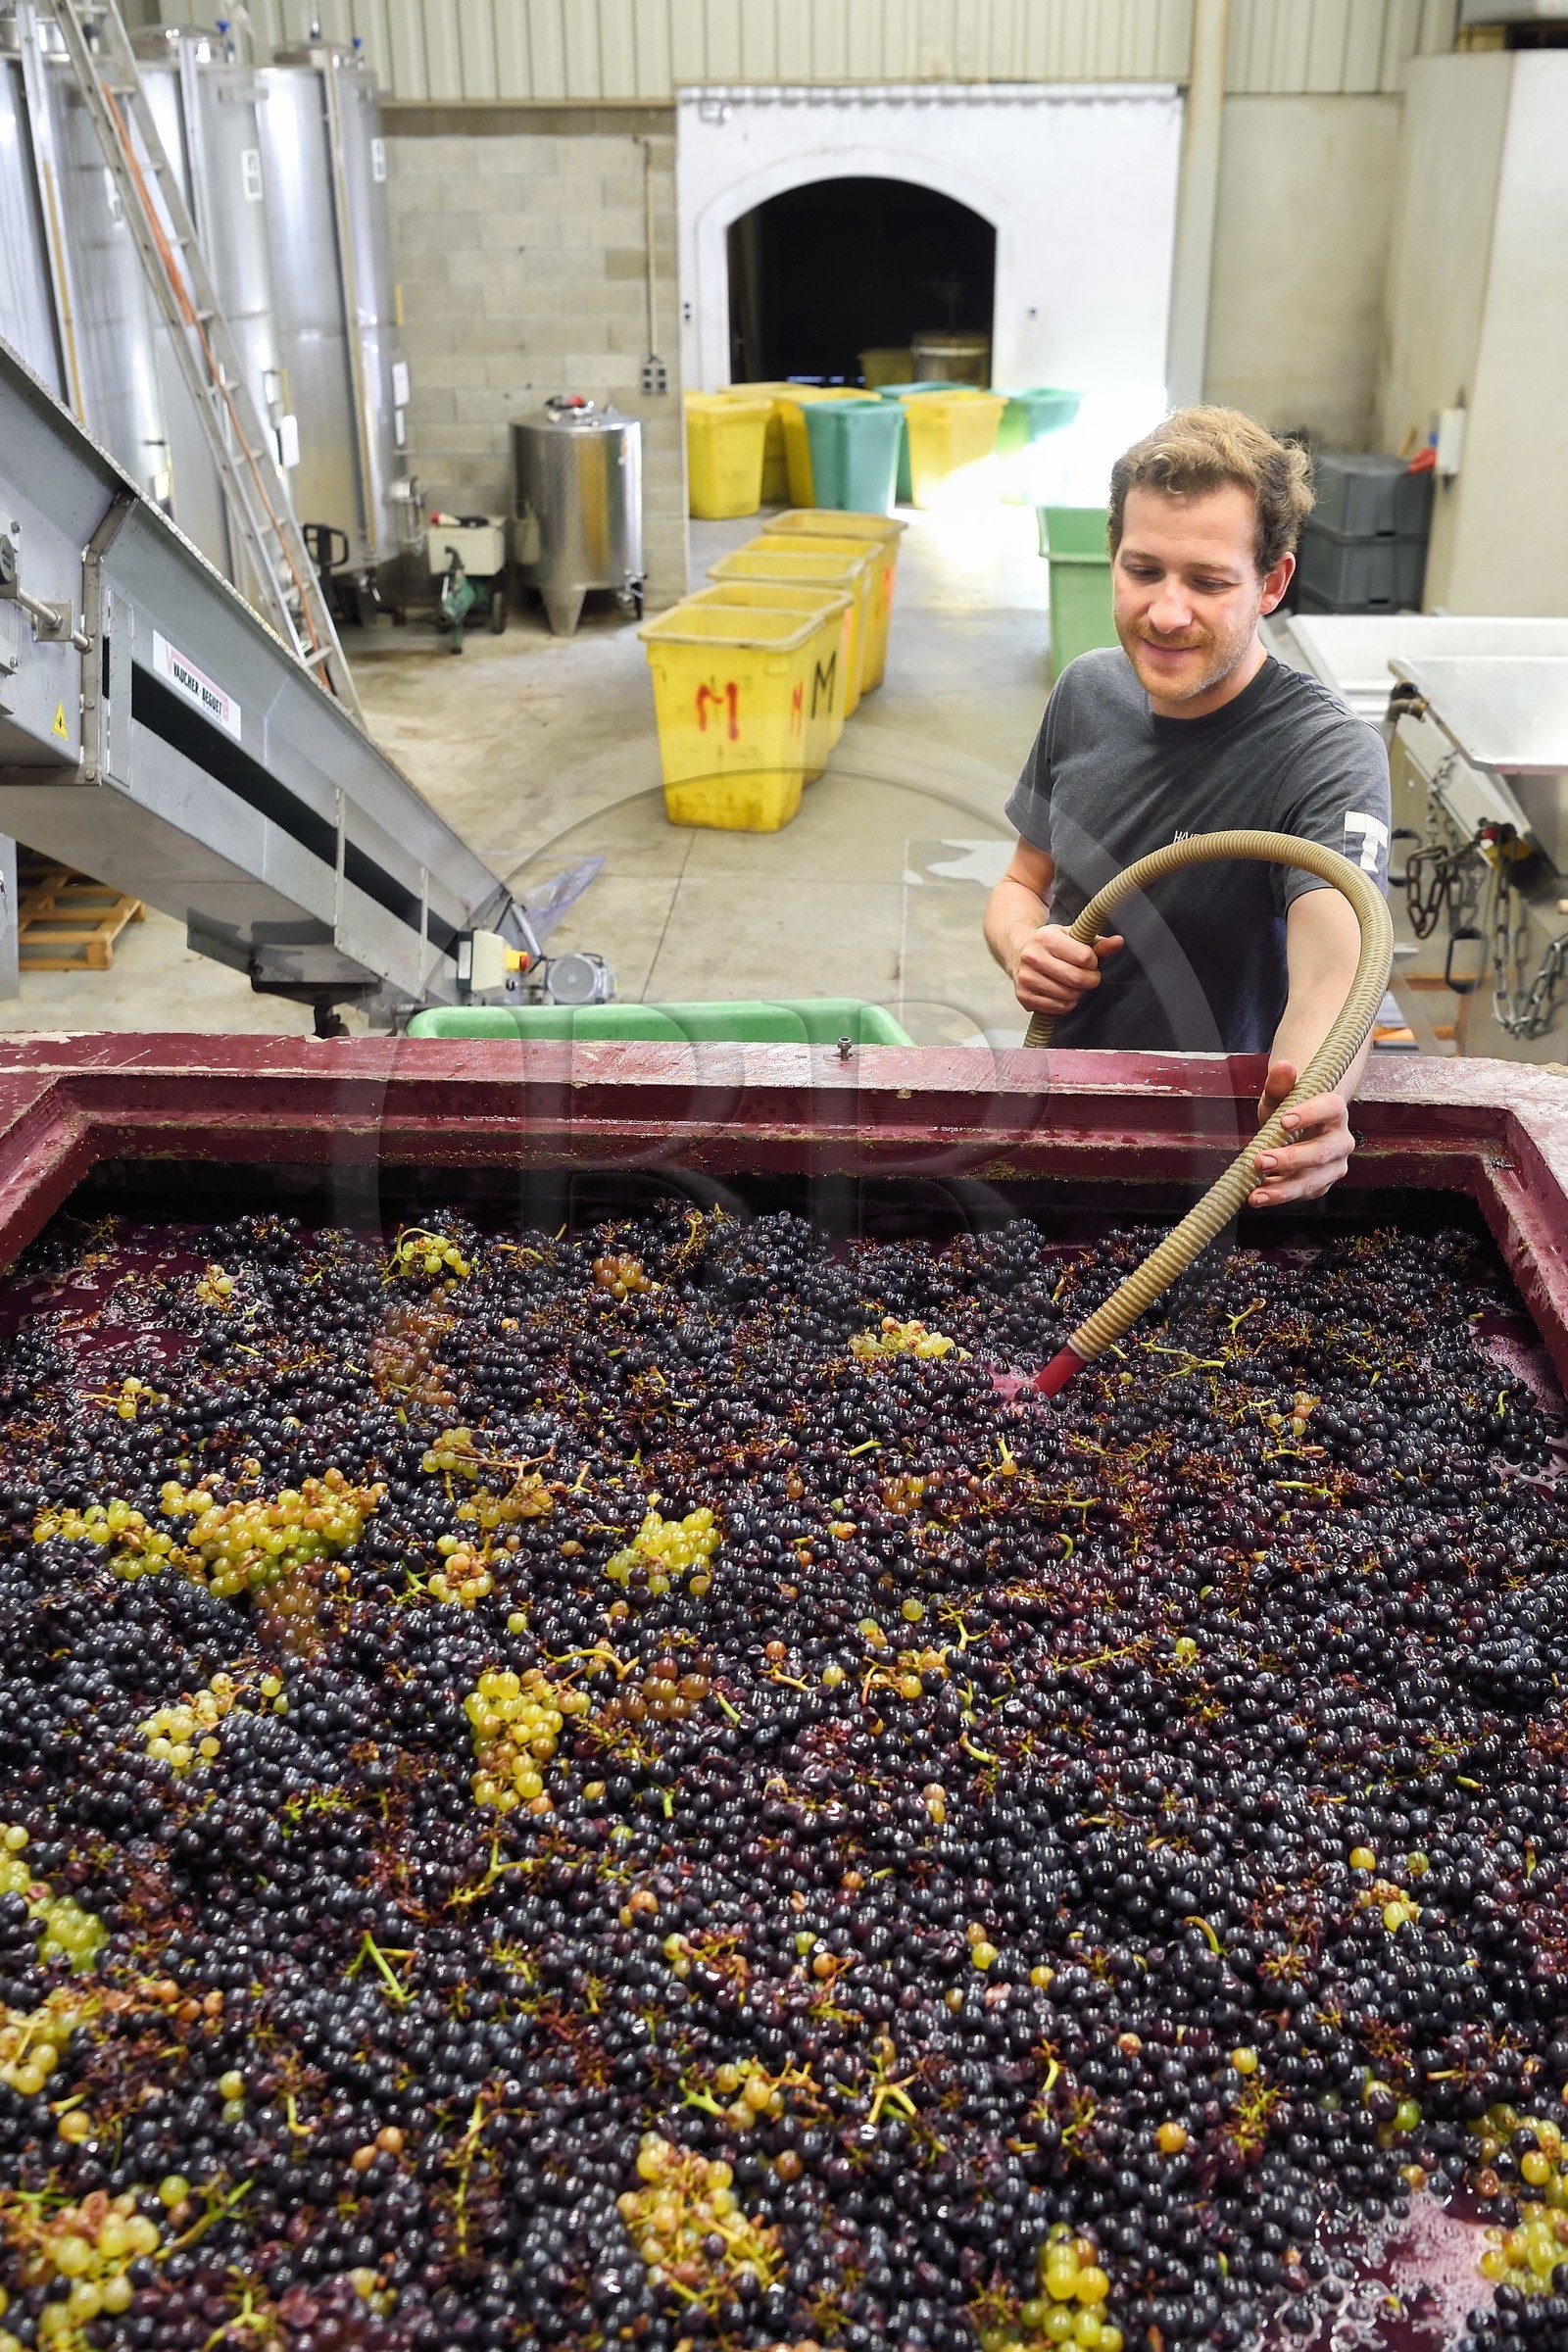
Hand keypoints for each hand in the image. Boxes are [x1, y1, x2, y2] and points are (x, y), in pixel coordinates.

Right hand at [1011, 924, 1123, 1016]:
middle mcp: (1032, 957)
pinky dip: (1066, 1004)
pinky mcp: (1023, 996)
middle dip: (1089, 980)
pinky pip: (1057, 1008)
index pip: (1084, 957)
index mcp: (1047, 937)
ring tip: (1071, 983)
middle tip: (1087, 977)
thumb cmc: (1052, 944)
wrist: (1018, 950)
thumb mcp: (1073, 937)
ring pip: (1068, 996)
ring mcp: (1026, 978)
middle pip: (1077, 979)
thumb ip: (1098, 943)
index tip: (1089, 961)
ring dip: (1077, 993)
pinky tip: (1061, 993)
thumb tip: (1119, 942)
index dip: (1092, 962)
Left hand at [1249, 1059, 1354, 1205]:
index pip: (1329, 1108)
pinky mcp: (1323, 1184)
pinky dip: (1280, 1196)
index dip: (1309, 1114)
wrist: (1295, 1132)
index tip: (1283, 1121)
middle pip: (1321, 1152)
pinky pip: (1304, 1193)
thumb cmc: (1287, 1111)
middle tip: (1260, 1161)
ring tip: (1256, 1194)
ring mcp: (1334, 1165)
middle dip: (1290, 1159)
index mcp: (1335, 1110)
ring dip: (1284, 1189)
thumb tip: (1284, 1066)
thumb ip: (1279, 1084)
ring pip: (1314, 1179)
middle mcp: (1341, 1140)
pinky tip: (1260, 1196)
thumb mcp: (1279, 1096)